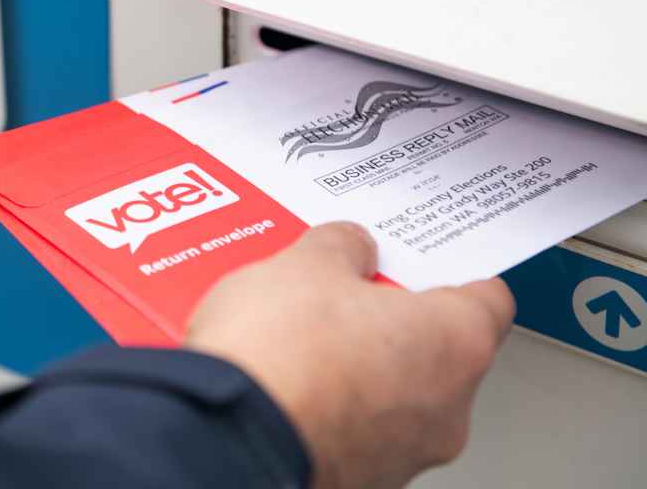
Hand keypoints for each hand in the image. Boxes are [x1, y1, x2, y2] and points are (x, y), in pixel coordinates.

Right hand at [186, 222, 514, 488]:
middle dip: (393, 312)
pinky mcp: (355, 479)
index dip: (458, 272)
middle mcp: (442, 409)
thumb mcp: (308, 264)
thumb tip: (349, 246)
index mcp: (451, 344)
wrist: (221, 440)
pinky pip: (358, 423)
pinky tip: (289, 371)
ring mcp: (401, 453)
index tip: (433, 261)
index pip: (489, 299)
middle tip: (350, 285)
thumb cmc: (280, 358)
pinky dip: (334, 397)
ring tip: (306, 325)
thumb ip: (343, 245)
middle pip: (437, 344)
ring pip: (396, 387)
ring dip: (361, 356)